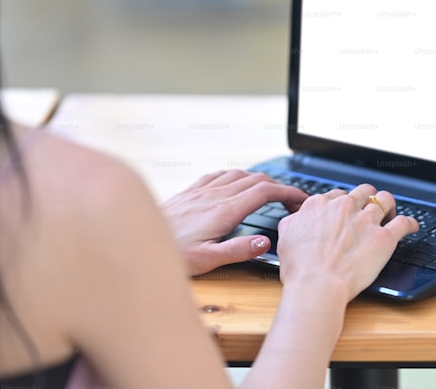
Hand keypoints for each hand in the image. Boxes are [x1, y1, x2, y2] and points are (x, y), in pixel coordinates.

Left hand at [161, 169, 307, 275]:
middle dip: (279, 186)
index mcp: (223, 211)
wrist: (135, 242)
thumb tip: (265, 242)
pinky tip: (235, 184)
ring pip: (239, 174)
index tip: (300, 200)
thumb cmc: (170, 254)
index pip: (265, 192)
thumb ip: (238, 250)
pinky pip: (219, 175)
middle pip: (256, 179)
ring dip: (259, 180)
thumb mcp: (206, 261)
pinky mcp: (189, 192)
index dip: (288, 192)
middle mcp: (214, 196)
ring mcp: (201, 191)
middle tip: (289, 201)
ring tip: (269, 193)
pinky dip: (236, 176)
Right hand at [275, 184, 417, 301]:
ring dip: (389, 206)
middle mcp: (344, 208)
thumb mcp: (285, 239)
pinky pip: (404, 222)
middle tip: (369, 211)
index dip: (344, 204)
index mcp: (320, 205)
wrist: (317, 286)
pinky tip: (412, 226)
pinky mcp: (384, 237)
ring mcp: (365, 221)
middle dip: (368, 199)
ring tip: (390, 214)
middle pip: (364, 191)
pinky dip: (410, 223)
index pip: (338, 195)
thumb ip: (293, 223)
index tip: (347, 213)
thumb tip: (297, 218)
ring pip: (385, 200)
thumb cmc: (300, 269)